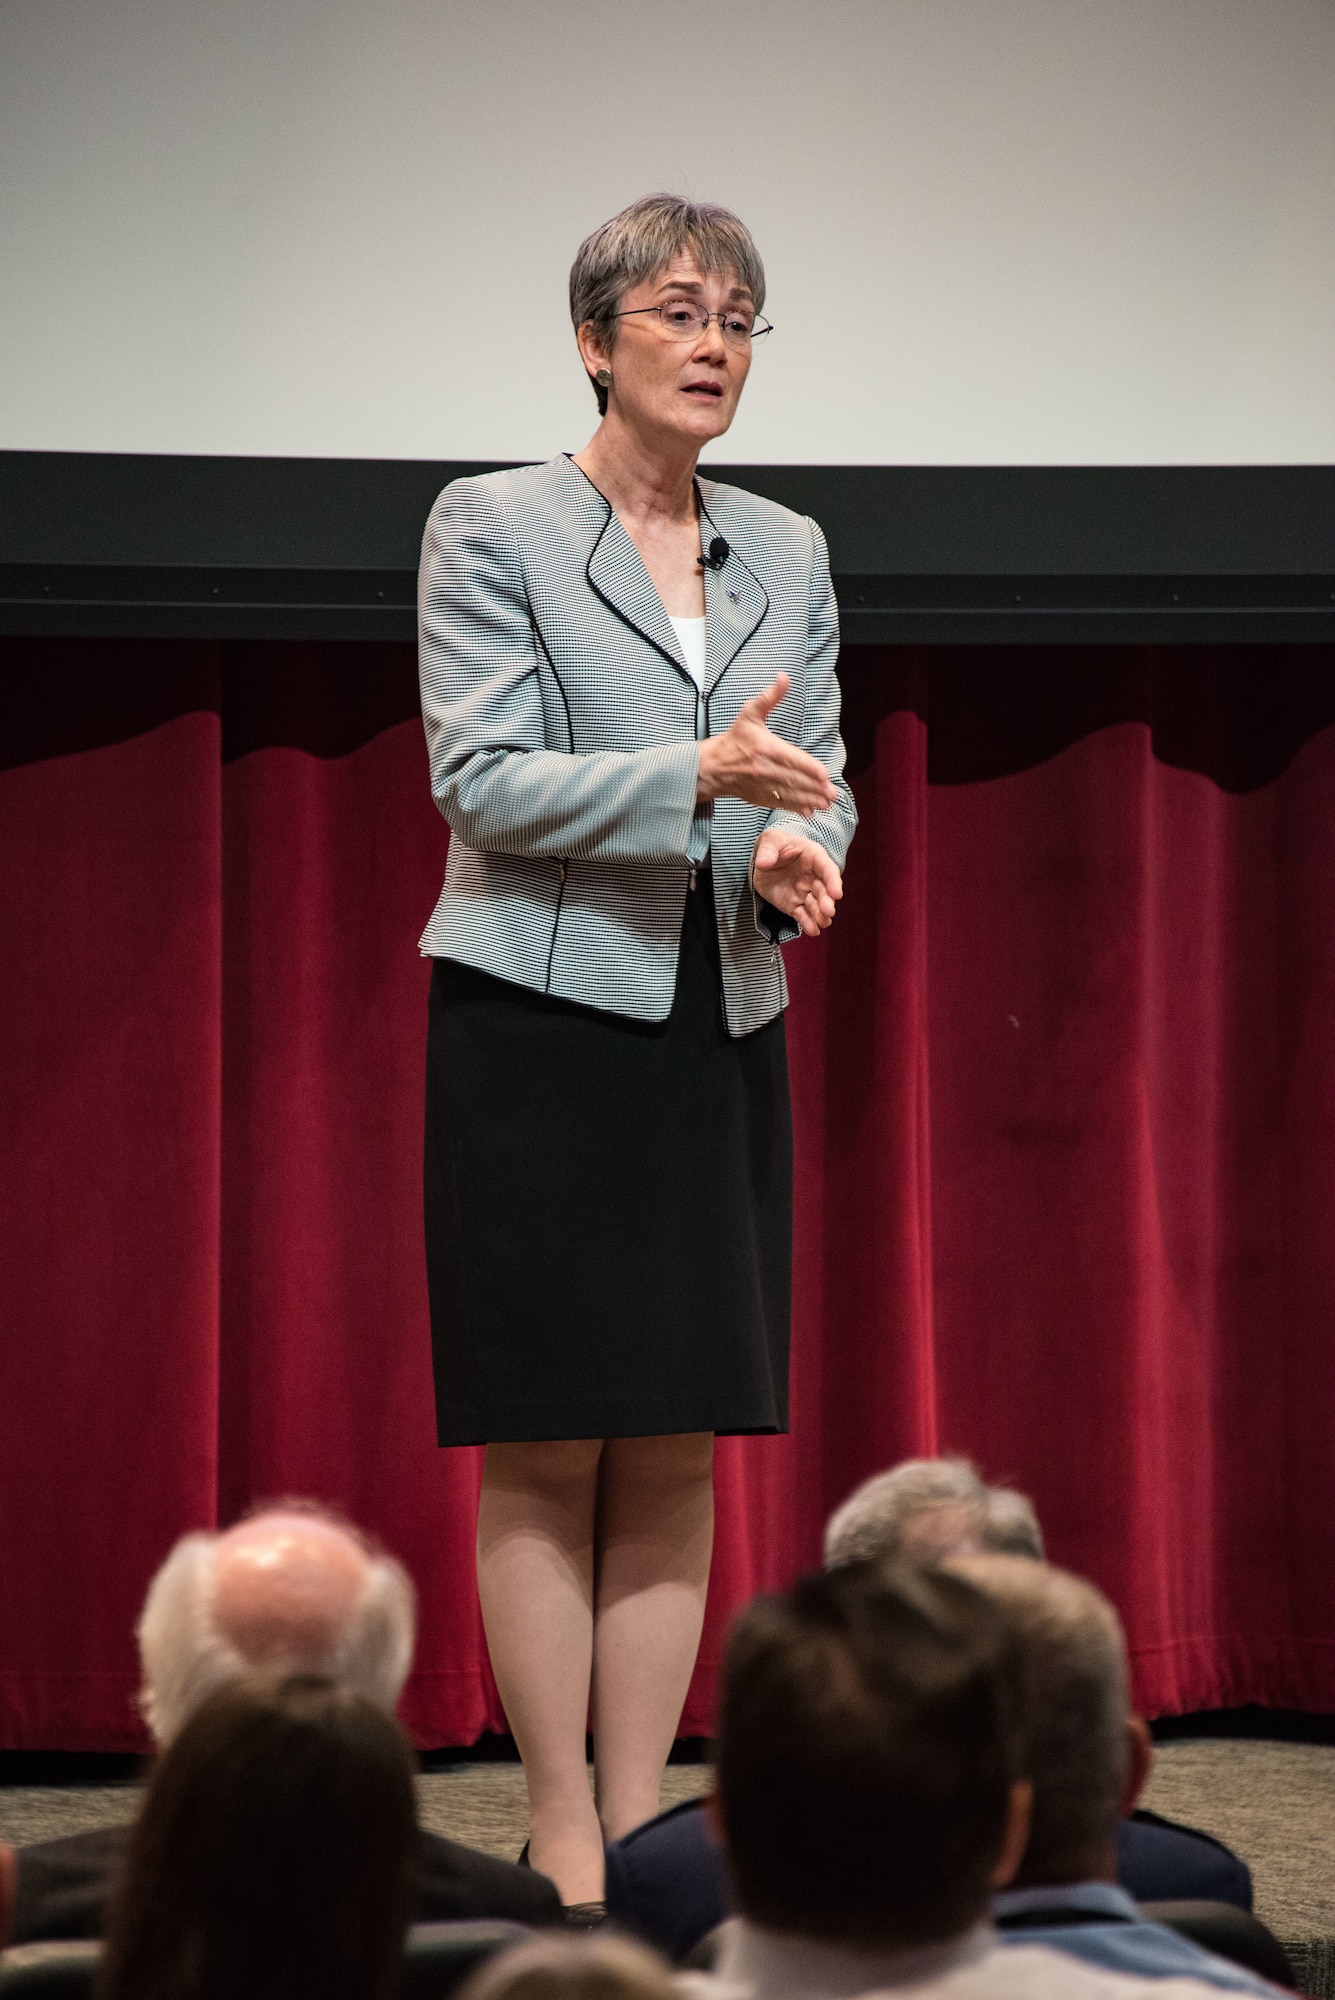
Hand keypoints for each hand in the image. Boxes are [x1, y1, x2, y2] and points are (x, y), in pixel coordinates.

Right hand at [697, 673, 838, 815]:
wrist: (712, 765)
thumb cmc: (734, 739)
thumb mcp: (750, 713)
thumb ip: (770, 697)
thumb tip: (784, 678)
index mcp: (765, 748)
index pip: (791, 759)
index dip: (808, 767)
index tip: (824, 775)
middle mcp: (765, 769)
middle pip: (794, 780)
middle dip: (815, 788)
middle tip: (833, 794)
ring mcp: (762, 785)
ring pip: (790, 794)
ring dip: (810, 800)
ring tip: (826, 804)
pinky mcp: (760, 797)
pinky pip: (780, 803)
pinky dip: (795, 808)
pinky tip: (809, 811)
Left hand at [753, 829, 842, 937]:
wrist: (767, 858)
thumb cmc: (775, 844)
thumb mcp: (770, 840)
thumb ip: (768, 851)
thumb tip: (763, 864)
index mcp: (814, 858)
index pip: (828, 870)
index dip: (833, 881)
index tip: (837, 894)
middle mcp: (814, 877)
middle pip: (824, 891)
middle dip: (827, 902)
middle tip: (828, 912)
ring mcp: (805, 893)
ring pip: (815, 906)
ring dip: (820, 915)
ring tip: (823, 924)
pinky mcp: (794, 905)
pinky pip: (802, 915)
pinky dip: (808, 924)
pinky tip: (813, 931)